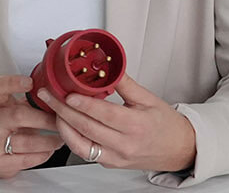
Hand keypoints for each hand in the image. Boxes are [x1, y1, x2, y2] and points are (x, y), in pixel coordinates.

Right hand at [0, 75, 62, 177]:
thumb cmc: (9, 125)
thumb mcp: (16, 107)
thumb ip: (32, 101)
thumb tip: (58, 95)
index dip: (13, 83)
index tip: (31, 83)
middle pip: (18, 116)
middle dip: (44, 119)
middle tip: (59, 121)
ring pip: (25, 142)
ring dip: (48, 141)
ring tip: (60, 139)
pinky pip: (25, 159)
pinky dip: (41, 155)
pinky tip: (48, 151)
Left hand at [34, 75, 196, 172]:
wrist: (179, 149)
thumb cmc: (166, 125)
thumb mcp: (149, 99)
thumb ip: (125, 83)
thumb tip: (107, 65)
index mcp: (137, 126)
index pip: (106, 115)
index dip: (84, 105)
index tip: (68, 94)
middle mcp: (125, 145)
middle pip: (87, 128)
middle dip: (63, 111)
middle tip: (49, 95)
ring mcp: (115, 158)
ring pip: (80, 145)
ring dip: (62, 126)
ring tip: (52, 109)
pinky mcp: (109, 163)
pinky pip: (84, 152)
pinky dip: (71, 138)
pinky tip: (64, 124)